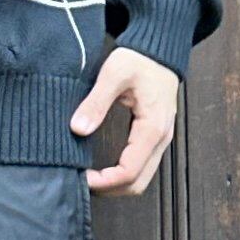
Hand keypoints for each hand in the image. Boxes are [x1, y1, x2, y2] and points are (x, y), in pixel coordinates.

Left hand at [69, 45, 182, 196]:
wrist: (159, 50)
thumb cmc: (139, 59)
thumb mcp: (114, 73)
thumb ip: (96, 102)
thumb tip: (78, 128)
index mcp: (152, 128)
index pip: (129, 172)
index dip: (104, 182)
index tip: (82, 178)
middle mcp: (161, 138)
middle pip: (138, 183)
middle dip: (110, 189)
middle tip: (82, 183)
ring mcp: (161, 139)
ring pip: (142, 177)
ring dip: (117, 184)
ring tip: (90, 178)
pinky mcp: (155, 136)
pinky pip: (142, 165)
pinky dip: (123, 174)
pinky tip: (104, 168)